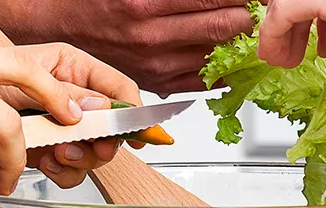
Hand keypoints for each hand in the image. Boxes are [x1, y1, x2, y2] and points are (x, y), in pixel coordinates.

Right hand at [0, 0, 254, 93]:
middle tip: (268, 8)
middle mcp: (151, 36)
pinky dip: (223, 65)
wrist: (56, 22)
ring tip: (256, 27)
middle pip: (225, 27)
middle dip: (252, 16)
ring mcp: (155, 63)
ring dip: (243, 41)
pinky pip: (202, 79)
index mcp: (145, 2)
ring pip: (218, 54)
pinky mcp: (156, 81)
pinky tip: (234, 53)